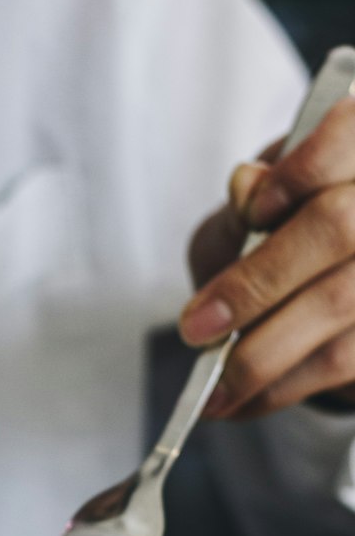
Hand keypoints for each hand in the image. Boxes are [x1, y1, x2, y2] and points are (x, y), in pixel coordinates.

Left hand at [180, 95, 354, 419]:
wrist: (316, 282)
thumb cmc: (279, 232)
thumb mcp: (254, 206)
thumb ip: (248, 198)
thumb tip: (246, 186)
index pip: (348, 135)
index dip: (304, 170)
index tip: (255, 209)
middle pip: (340, 228)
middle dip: (258, 283)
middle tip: (195, 328)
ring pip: (340, 304)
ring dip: (263, 356)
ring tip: (208, 390)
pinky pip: (341, 363)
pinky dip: (282, 388)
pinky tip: (239, 400)